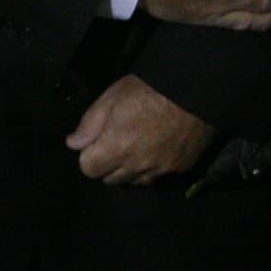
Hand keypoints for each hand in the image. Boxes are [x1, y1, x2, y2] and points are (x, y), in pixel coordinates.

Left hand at [65, 74, 214, 185]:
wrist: (197, 90)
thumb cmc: (151, 88)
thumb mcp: (113, 96)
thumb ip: (90, 123)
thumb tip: (74, 144)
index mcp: (116, 147)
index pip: (88, 169)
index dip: (90, 153)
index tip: (98, 139)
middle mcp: (137, 166)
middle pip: (109, 179)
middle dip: (107, 164)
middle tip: (117, 140)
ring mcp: (160, 171)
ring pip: (133, 182)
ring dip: (129, 169)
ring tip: (137, 145)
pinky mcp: (179, 171)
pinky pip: (156, 179)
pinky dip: (151, 169)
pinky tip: (156, 150)